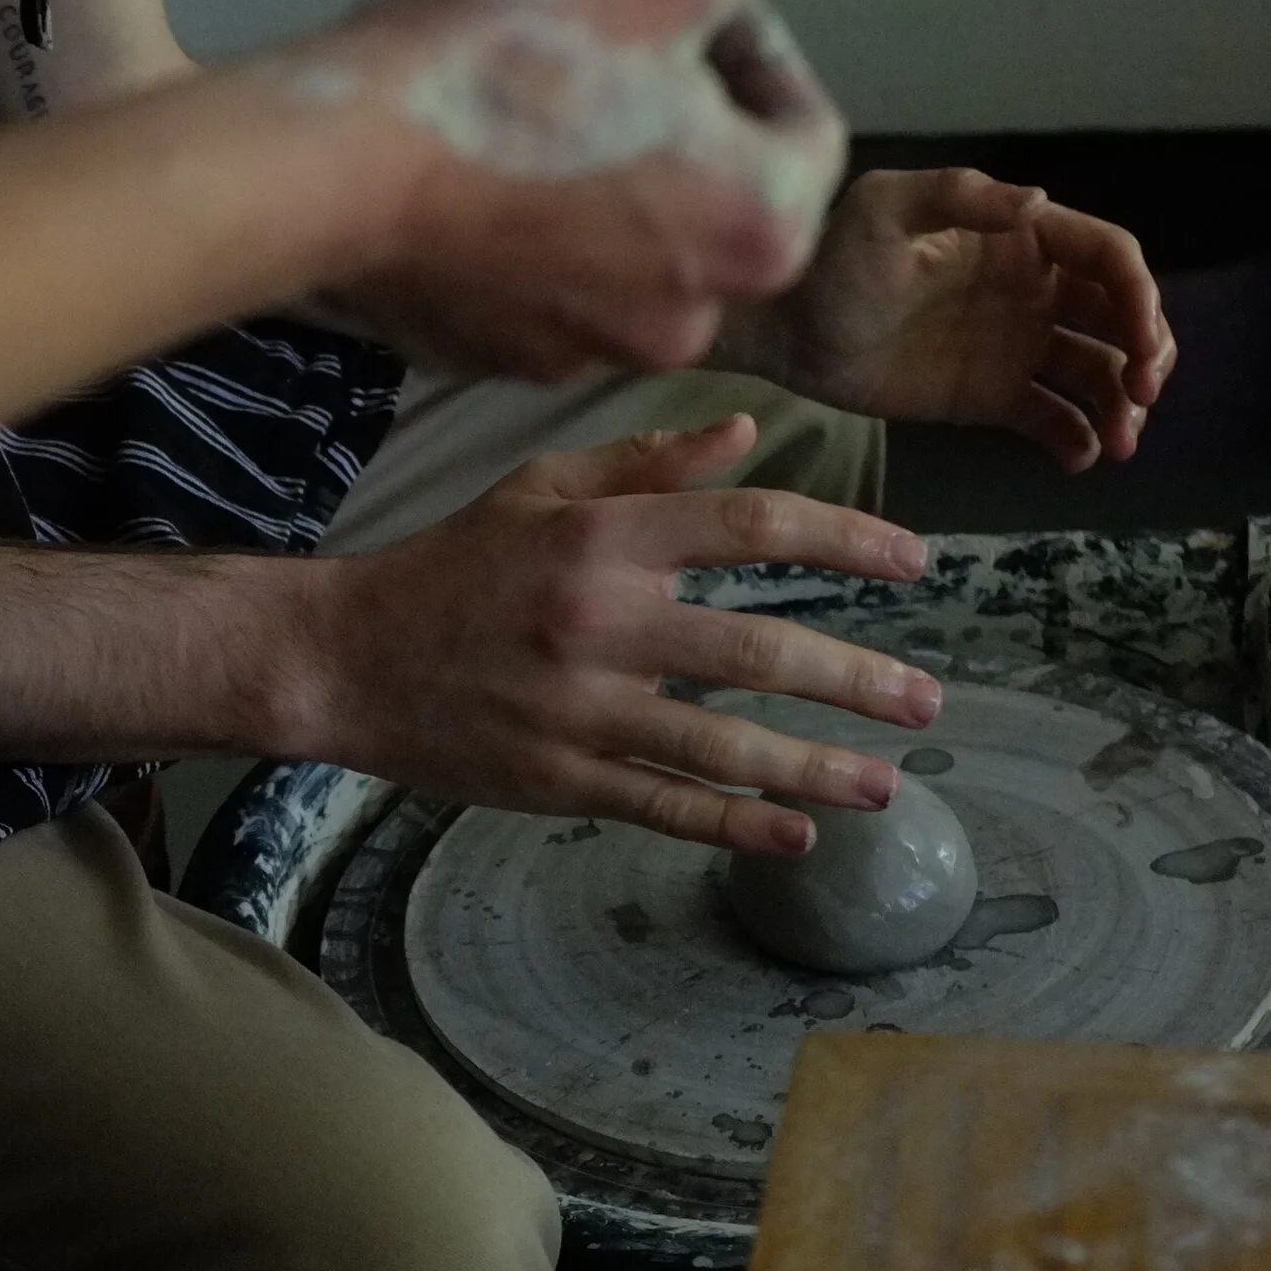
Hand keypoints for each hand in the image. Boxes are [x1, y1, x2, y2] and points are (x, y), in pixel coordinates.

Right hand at [294, 421, 943, 858]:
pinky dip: (736, 825)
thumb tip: (746, 433)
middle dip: (857, 680)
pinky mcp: (558, 778)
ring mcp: (579, 709)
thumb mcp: (539, 489)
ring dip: (817, 768)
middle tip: (928, 700)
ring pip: (722, 746)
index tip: (913, 563)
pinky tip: (797, 837)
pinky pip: (664, 806)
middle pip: (757, 651)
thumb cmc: (451, 566)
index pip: (749, 526)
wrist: (342, 658)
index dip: (843, 543)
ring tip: (888, 784)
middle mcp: (598, 621)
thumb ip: (645, 463)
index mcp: (601, 538)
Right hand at [300, 0, 850, 379]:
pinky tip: (466, 163)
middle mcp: (688, 318)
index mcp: (760, 230)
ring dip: (596, 170)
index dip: (745, 40)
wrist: (327, 168)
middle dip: (669, 112)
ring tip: (521, 100)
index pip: (801, 120)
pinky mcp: (490, 358)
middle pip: (713, 188)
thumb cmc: (508, 62)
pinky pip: (538, 278)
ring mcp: (582, 352)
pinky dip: (521, 224)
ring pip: (623, 237)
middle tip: (591, 45)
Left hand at [723, 166, 1174, 465]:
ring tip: (1120, 443)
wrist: (782, 331)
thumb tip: (1038, 200)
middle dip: (1148, 353)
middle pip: (1120, 317)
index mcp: (1020, 238)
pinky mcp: (992, 397)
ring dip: (1123, 405)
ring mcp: (1015, 346)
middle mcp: (1032, 290)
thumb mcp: (885, 210)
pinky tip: (1082, 458)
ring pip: (1097, 373)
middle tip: (1143, 395)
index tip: (1143, 341)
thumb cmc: (828, 259)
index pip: (1107, 257)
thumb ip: (959, 196)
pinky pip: (1053, 419)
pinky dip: (1078, 440)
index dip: (1139, 294)